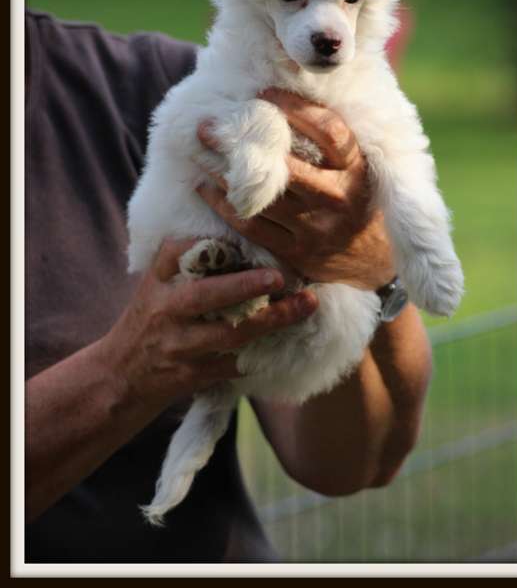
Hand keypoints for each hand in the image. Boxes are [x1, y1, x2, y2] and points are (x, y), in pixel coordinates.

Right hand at [99, 238, 317, 409]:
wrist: (119, 378)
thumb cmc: (148, 322)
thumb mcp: (154, 286)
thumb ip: (185, 261)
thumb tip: (235, 234)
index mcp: (157, 282)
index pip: (178, 252)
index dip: (211, 245)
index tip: (248, 232)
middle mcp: (166, 311)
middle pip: (206, 296)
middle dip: (246, 286)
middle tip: (280, 276)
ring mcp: (178, 347)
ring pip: (229, 335)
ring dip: (270, 320)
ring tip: (304, 305)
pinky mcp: (191, 377)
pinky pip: (233, 366)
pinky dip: (262, 354)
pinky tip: (291, 341)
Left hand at [195, 89, 395, 290]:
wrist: (375, 262)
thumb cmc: (359, 201)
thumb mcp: (360, 169)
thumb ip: (333, 140)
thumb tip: (291, 93)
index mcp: (357, 169)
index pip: (328, 130)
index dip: (296, 108)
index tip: (263, 94)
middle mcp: (339, 197)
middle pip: (285, 165)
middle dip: (241, 143)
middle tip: (207, 125)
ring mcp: (317, 228)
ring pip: (261, 196)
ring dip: (223, 174)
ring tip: (199, 153)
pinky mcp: (297, 253)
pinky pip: (252, 226)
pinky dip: (224, 205)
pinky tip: (206, 188)